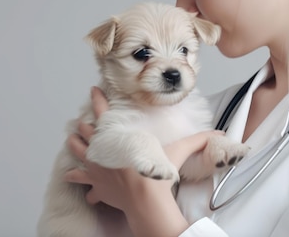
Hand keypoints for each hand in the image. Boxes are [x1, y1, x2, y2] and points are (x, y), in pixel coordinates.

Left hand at [64, 87, 219, 235]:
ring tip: (71, 139)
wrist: (145, 199)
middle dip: (85, 125)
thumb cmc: (156, 173)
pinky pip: (81, 180)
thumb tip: (219, 133)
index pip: (104, 111)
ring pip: (79, 152)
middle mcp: (103, 150)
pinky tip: (69, 176)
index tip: (93, 89)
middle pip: (87, 132)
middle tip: (82, 120)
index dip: (98, 99)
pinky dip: (75, 177)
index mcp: (118, 137)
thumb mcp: (179, 152)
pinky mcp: (96, 184)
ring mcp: (97, 167)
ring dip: (75, 145)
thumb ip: (198, 140)